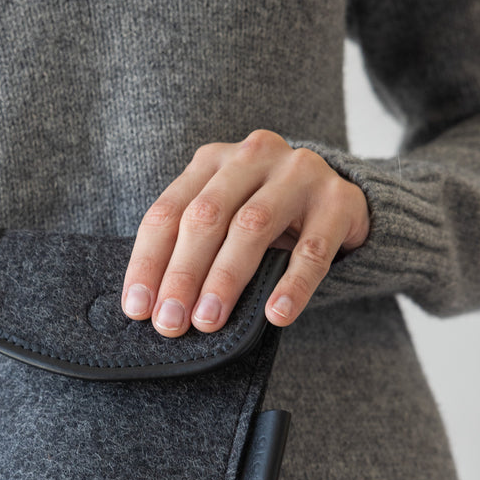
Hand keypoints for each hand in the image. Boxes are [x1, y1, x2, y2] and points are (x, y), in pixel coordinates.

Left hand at [121, 130, 369, 333]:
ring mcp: (298, 173)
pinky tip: (277, 314)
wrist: (341, 202)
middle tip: (170, 322)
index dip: (149, 262)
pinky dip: (292, 285)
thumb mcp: (225, 219)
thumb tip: (155, 307)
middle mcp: (252, 157)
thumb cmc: (268, 218)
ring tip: (209, 320)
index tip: (137, 308)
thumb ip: (192, 247)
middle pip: (206, 217)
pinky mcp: (339, 200)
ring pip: (252, 226)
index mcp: (212, 161)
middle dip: (182, 274)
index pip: (168, 213)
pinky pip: (313, 249)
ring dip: (225, 278)